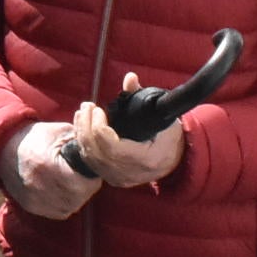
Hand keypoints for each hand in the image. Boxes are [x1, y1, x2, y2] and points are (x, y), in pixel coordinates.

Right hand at [0, 123, 99, 221]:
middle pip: (78, 198)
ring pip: (69, 208)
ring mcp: (34, 199)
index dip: (91, 179)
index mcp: (48, 165)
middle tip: (81, 176)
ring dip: (75, 197)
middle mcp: (40, 186)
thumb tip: (103, 151)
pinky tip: (60, 189)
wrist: (4, 148)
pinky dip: (63, 203)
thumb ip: (82, 142)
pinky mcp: (31, 206)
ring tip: (70, 182)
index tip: (88, 171)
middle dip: (85, 188)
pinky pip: (58, 212)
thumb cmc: (35, 137)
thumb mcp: (60, 132)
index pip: (83, 185)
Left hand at [72, 78, 189, 188]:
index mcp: (146, 160)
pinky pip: (91, 162)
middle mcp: (131, 173)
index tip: (99, 110)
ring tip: (83, 113)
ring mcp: (120, 179)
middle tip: (87, 107)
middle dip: (86, 127)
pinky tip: (82, 127)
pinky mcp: (113, 178)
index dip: (99, 129)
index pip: (113, 149)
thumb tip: (130, 78)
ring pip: (90, 158)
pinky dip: (83, 143)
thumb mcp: (162, 115)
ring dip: (82, 133)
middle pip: (97, 153)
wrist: (175, 160)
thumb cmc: (169, 135)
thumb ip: (142, 96)